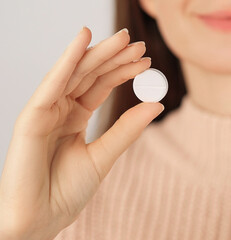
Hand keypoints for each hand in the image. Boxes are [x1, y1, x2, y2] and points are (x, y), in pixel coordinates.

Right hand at [0, 27, 162, 239]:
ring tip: (123, 39)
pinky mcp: (30, 118)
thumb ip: (126, 129)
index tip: (147, 61)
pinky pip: (51, 85)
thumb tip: (157, 104)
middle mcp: (59, 110)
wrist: (41, 221)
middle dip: (114, 57)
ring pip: (73, 73)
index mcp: (74, 118)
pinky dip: (67, 61)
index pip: (101, 85)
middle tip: (139, 43)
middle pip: (89, 75)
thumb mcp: (103, 156)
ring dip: (97, 53)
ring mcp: (44, 111)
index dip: (123, 71)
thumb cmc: (66, 192)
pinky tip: (83, 40)